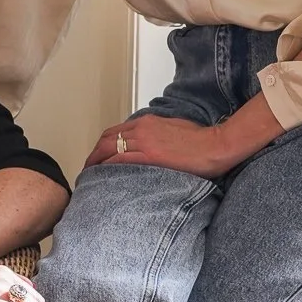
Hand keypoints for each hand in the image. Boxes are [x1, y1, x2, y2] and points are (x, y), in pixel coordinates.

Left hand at [85, 113, 226, 176]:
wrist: (214, 146)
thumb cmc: (202, 140)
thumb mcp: (175, 128)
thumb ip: (158, 134)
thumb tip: (151, 145)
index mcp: (147, 123)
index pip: (115, 132)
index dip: (103, 145)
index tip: (98, 156)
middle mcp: (141, 130)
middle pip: (107, 140)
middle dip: (94, 154)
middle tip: (87, 169)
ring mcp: (144, 142)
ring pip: (108, 150)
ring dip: (95, 163)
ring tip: (89, 177)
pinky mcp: (149, 156)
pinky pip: (119, 161)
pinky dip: (106, 168)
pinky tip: (100, 178)